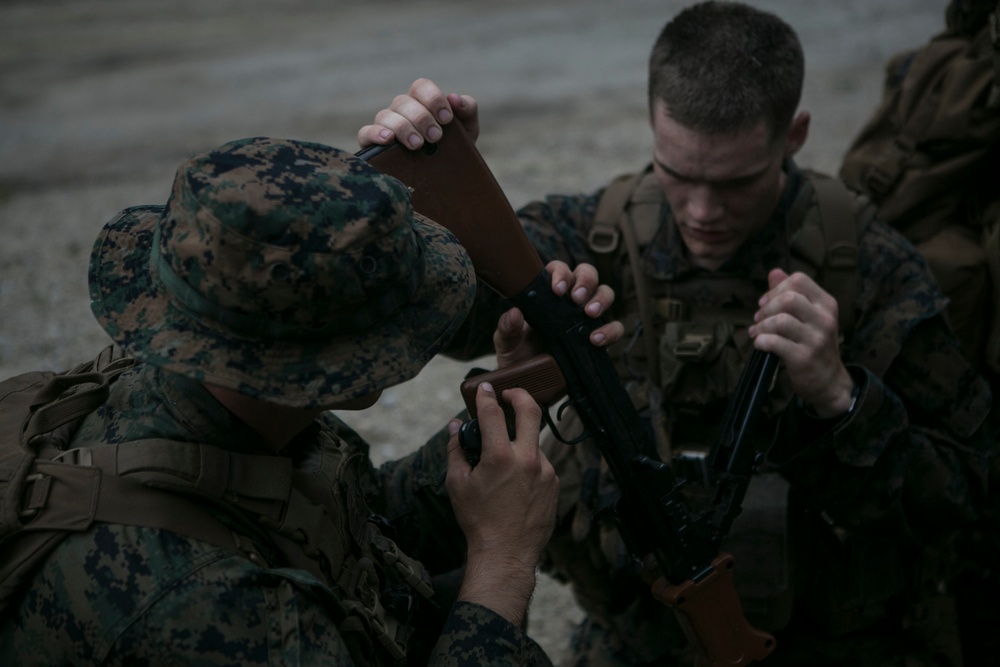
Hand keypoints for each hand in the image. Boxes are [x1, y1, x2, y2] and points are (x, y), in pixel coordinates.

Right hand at [357, 77, 479, 150]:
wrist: (446, 179)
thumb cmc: (454, 149)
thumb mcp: (467, 130)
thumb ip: (467, 110)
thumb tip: (454, 98)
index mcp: (422, 102)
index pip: (421, 87)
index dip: (433, 99)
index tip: (446, 119)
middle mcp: (401, 110)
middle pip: (403, 102)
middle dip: (421, 118)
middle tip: (436, 137)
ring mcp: (386, 125)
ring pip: (386, 115)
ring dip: (403, 128)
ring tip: (418, 145)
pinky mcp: (372, 143)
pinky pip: (366, 132)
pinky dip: (375, 134)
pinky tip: (389, 140)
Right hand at [445, 383, 556, 625]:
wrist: (506, 553)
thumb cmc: (477, 520)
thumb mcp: (457, 484)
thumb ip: (456, 450)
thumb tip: (455, 426)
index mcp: (500, 457)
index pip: (493, 413)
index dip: (486, 396)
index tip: (483, 388)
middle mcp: (527, 459)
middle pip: (531, 410)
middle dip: (519, 394)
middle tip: (509, 394)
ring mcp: (545, 471)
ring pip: (534, 442)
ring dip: (520, 440)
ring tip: (503, 459)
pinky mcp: (554, 484)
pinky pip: (540, 463)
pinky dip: (528, 463)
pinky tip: (515, 482)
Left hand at [493, 260, 623, 369]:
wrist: (530, 383)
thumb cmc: (517, 355)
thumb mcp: (506, 341)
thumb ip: (508, 327)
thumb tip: (515, 313)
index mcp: (547, 294)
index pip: (559, 270)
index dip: (561, 273)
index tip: (557, 289)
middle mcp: (569, 302)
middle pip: (587, 275)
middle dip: (586, 281)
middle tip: (576, 298)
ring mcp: (586, 318)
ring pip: (605, 294)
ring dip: (601, 299)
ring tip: (590, 313)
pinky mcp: (599, 338)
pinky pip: (614, 327)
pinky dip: (610, 330)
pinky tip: (595, 339)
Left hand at [749, 268, 853, 416]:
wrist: (828, 381)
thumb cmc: (813, 344)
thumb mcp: (809, 316)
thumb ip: (791, 293)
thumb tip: (774, 271)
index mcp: (826, 304)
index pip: (799, 280)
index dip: (776, 288)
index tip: (765, 302)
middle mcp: (825, 319)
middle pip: (788, 298)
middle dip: (767, 307)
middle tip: (759, 319)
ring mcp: (816, 339)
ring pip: (780, 320)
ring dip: (762, 326)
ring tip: (757, 332)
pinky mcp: (803, 357)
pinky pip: (775, 342)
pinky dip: (761, 341)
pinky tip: (760, 344)